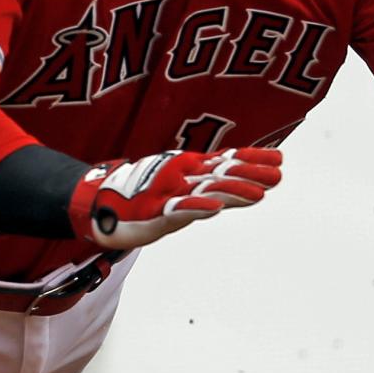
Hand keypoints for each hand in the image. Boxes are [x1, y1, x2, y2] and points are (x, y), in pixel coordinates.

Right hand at [68, 148, 283, 249]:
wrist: (94, 205)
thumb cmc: (137, 200)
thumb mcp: (173, 192)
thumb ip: (200, 190)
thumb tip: (231, 189)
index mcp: (186, 170)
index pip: (224, 162)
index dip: (250, 160)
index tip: (279, 159)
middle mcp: (180, 177)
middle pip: (220, 175)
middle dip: (248, 175)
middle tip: (277, 176)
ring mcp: (166, 193)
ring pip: (204, 190)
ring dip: (231, 191)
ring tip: (258, 195)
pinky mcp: (152, 212)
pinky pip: (176, 210)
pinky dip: (195, 208)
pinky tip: (214, 209)